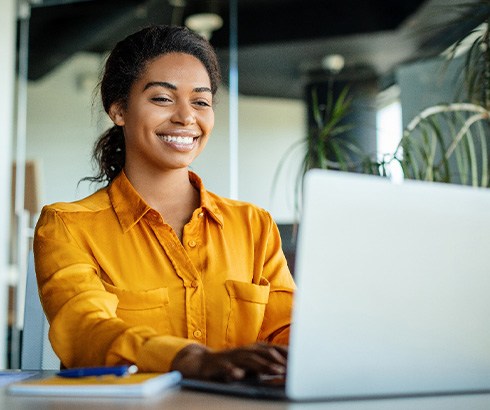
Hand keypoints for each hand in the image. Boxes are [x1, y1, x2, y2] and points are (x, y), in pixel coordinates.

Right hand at [170, 342, 287, 381]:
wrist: (200, 364)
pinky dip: (232, 371)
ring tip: (276, 371)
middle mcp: (243, 351)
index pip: (272, 349)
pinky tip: (239, 376)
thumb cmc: (229, 366)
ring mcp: (230, 358)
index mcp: (252, 350)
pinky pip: (225, 368)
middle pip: (263, 352)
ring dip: (263, 365)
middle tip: (293, 367)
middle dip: (279, 359)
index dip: (286, 353)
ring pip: (248, 359)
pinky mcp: (217, 366)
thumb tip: (285, 371)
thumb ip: (264, 366)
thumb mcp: (249, 366)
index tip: (301, 360)